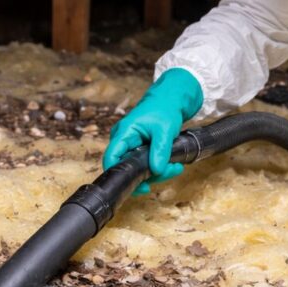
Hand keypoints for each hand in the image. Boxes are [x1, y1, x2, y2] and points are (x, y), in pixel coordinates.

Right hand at [103, 68, 202, 194]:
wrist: (170, 100)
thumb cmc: (164, 109)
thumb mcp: (164, 130)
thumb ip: (160, 150)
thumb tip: (156, 170)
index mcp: (124, 132)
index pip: (111, 157)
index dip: (117, 173)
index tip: (133, 186)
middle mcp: (124, 140)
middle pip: (127, 167)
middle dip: (148, 175)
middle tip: (169, 172)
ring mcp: (131, 146)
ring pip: (138, 168)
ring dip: (157, 173)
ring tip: (176, 167)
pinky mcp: (139, 149)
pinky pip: (145, 164)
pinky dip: (158, 167)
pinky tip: (173, 165)